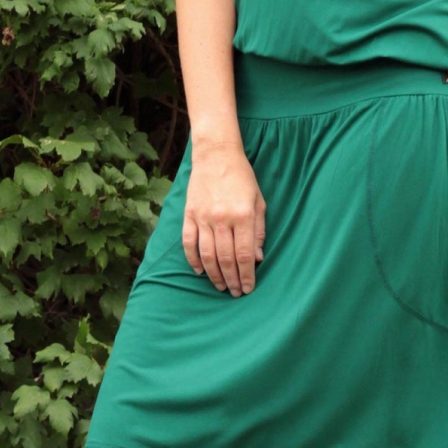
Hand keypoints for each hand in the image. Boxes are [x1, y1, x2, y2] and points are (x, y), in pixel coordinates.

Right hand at [182, 141, 265, 297]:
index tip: (248, 288)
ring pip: (207, 255)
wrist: (216, 154)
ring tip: (220, 286)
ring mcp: (203, 217)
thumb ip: (258, 230)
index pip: (245, 254)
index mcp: (243, 215)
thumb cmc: (242, 177)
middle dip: (232, 280)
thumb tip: (258, 258)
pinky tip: (200, 271)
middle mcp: (222, 218)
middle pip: (226, 259)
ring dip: (214, 275)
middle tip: (235, 293)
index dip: (247, 275)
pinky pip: (188, 243)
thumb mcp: (259, 201)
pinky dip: (193, 260)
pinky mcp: (189, 214)